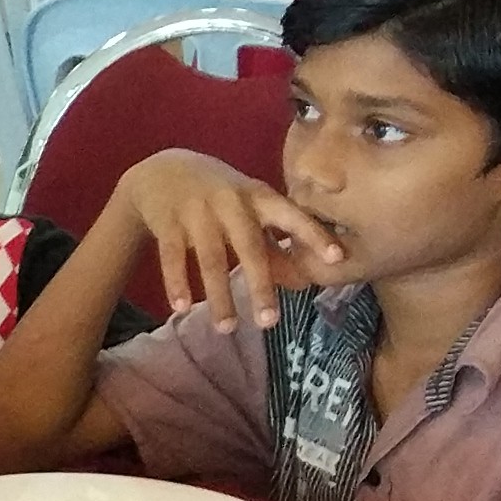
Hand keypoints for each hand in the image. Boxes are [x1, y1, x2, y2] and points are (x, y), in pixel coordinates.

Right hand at [112, 149, 327, 334]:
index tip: (336, 258)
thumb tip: (303, 281)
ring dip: (219, 296)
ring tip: (226, 329)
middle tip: (269, 323)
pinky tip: (180, 309)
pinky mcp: (168, 222)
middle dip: (260, 285)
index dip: (314, 236)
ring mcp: (197, 211)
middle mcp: (231, 202)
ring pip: (211, 259)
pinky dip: (177, 284)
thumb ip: (272, 241)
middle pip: (249, 247)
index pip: (292, 217)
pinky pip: (172, 257)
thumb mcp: (249, 208)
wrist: (164, 170)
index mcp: (259, 197)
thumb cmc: (220, 196)